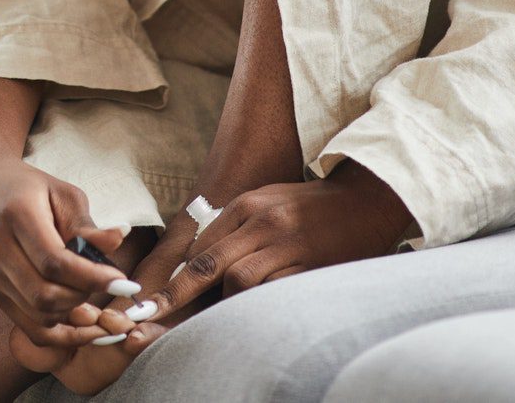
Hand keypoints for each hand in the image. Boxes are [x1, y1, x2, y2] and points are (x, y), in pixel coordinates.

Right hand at [0, 154, 144, 349]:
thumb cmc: (25, 188)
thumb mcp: (60, 193)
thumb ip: (86, 224)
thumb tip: (118, 240)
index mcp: (16, 215)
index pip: (54, 261)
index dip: (92, 277)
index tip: (122, 280)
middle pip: (45, 294)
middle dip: (84, 295)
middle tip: (105, 283)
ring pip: (38, 314)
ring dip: (72, 311)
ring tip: (89, 291)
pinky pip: (28, 326)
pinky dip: (58, 329)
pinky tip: (78, 318)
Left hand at [127, 161, 416, 328]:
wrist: (366, 199)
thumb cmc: (311, 207)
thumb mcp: (267, 204)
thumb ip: (235, 229)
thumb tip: (197, 263)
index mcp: (247, 205)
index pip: (199, 247)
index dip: (172, 279)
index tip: (148, 300)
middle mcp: (262, 221)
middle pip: (208, 265)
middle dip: (175, 295)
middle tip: (149, 316)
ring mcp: (287, 244)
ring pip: (238, 281)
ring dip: (227, 301)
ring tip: (227, 311)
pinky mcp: (310, 266)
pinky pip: (273, 292)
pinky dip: (258, 304)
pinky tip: (255, 311)